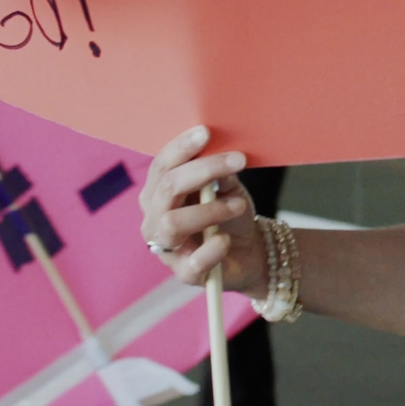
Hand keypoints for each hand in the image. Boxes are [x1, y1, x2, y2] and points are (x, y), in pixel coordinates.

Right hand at [139, 125, 266, 293]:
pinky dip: (212, 249)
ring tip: (239, 205)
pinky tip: (225, 240)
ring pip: (173, 222)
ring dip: (209, 209)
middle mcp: (154, 218)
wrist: (250, 251)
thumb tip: (221, 154)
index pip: (162, 166)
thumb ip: (220, 174)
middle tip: (238, 160)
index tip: (206, 132)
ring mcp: (166, 247)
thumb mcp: (228, 188)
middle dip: (202, 170)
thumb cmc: (230, 214)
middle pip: (168, 188)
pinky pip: (193, 261)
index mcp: (159, 193)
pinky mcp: (184, 273)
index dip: (181, 148)